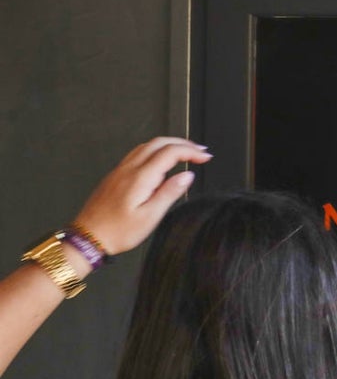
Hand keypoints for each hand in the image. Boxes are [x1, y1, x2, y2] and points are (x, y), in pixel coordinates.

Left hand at [73, 137, 212, 254]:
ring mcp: (121, 170)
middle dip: (183, 143)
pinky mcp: (116, 175)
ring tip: (185, 152)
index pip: (170, 152)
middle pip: (159, 142)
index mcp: (140, 178)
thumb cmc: (118, 231)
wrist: (88, 236)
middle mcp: (129, 169)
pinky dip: (156, 149)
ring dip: (169, 144)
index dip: (191, 151)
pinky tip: (161, 159)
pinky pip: (138, 152)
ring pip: (148, 145)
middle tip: (200, 151)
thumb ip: (169, 193)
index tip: (205, 157)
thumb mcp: (150, 217)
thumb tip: (187, 176)